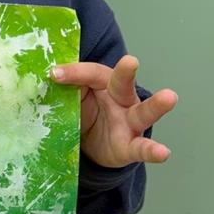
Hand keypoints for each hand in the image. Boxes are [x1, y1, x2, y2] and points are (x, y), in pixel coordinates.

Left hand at [51, 55, 177, 167]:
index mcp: (104, 83)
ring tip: (169, 97)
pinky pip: (143, 148)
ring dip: (156, 105)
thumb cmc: (85, 112)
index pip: (91, 74)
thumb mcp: (73, 100)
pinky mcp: (131, 145)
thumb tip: (43, 79)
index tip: (53, 74)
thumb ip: (64, 91)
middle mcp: (121, 99)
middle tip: (130, 61)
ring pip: (143, 112)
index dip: (74, 73)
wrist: (94, 145)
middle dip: (126, 72)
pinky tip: (163, 152)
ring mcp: (129, 122)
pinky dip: (153, 151)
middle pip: (123, 83)